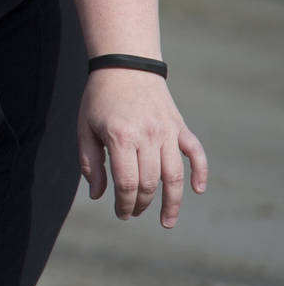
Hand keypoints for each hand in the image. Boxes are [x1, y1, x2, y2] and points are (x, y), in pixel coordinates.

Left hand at [79, 67, 207, 225]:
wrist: (124, 66)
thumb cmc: (100, 99)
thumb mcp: (85, 128)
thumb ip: (91, 163)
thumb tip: (98, 196)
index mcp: (121, 137)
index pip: (127, 183)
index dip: (124, 203)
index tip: (120, 213)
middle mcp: (147, 136)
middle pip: (150, 183)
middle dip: (142, 204)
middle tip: (133, 212)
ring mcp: (167, 131)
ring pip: (175, 176)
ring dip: (172, 202)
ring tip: (166, 220)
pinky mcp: (180, 126)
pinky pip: (196, 153)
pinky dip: (200, 172)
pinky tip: (197, 190)